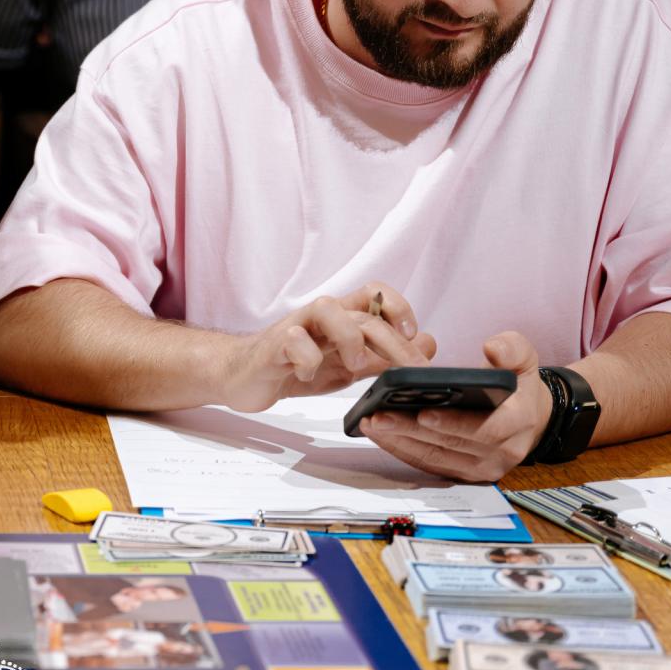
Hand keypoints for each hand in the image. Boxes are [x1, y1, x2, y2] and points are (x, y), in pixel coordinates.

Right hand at [222, 282, 437, 412]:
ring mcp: (296, 327)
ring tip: (354, 366)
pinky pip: (294, 341)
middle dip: (393, 342)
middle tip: (408, 370)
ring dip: (349, 338)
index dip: (399, 308)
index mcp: (341, 318)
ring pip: (328, 308)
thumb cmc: (294, 366)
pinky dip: (306, 359)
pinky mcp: (273, 345)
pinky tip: (306, 375)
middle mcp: (320, 316)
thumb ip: (384, 357)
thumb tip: (429, 344)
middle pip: (364, 312)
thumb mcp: (348, 367)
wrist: (241, 376)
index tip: (414, 338)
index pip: (376, 293)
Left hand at [359, 331, 552, 481]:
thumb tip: (493, 348)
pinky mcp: (462, 473)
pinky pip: (428, 464)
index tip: (423, 412)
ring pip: (435, 457)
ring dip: (399, 442)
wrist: (528, 417)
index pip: (485, 429)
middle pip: (451, 445)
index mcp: (518, 423)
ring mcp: (481, 468)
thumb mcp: (523, 359)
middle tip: (379, 416)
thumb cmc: (518, 386)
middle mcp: (501, 452)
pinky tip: (379, 433)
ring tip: (371, 422)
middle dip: (411, 431)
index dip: (453, 423)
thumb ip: (513, 350)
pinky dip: (401, 449)